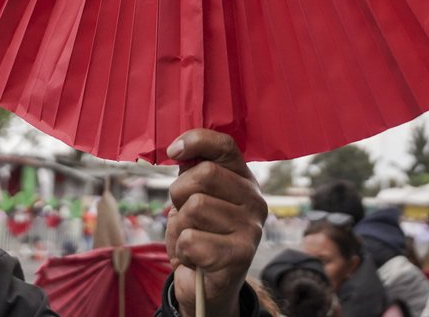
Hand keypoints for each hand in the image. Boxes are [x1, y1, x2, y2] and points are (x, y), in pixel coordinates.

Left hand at [164, 129, 265, 316]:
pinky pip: (191, 240)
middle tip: (183, 214)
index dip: (196, 140)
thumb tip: (180, 149)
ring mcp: (251, 228)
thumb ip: (192, 172)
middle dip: (179, 194)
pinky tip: (195, 258)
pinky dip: (183, 250)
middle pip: (204, 174)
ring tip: (192, 239)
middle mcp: (254, 201)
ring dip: (180, 226)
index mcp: (244, 180)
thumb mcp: (194, 198)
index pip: (225, 145)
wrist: (207, 287)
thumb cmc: (199, 236)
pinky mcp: (240, 256)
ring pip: (194, 207)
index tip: (174, 151)